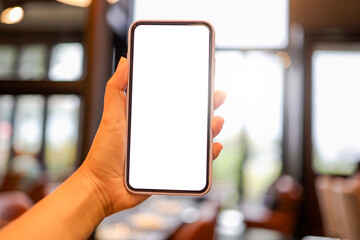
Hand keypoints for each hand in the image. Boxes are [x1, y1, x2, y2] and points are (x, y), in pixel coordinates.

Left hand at [80, 57, 225, 215]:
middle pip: (192, 116)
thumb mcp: (112, 115)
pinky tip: (214, 147)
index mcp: (152, 118)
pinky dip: (209, 154)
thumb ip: (117, 88)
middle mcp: (164, 132)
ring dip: (212, 128)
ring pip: (198, 137)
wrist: (102, 186)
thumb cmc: (105, 151)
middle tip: (218, 95)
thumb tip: (126, 60)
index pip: (176, 99)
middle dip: (208, 104)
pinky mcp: (174, 168)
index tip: (204, 74)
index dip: (191, 88)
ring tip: (217, 120)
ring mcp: (171, 149)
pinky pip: (197, 161)